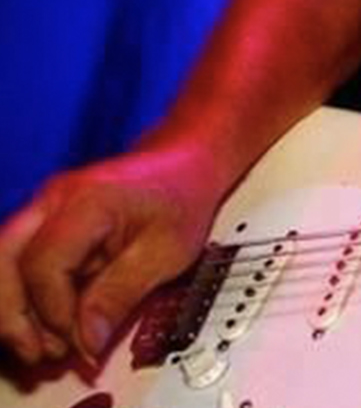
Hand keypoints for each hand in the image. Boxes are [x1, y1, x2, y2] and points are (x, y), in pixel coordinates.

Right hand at [0, 147, 225, 364]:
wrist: (184, 165)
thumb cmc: (180, 198)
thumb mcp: (167, 252)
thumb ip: (121, 295)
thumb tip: (86, 341)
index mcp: (87, 201)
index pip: (45, 265)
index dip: (56, 313)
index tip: (81, 342)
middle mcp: (53, 200)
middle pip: (2, 260)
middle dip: (12, 315)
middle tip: (40, 353)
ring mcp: (42, 209)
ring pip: (0, 261)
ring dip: (12, 309)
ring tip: (41, 346)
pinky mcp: (43, 224)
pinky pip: (15, 263)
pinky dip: (25, 297)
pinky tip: (45, 326)